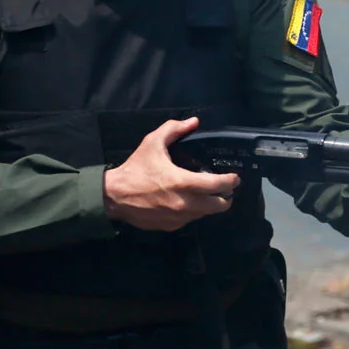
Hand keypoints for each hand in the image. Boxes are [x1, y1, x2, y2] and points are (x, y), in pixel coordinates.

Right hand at [103, 117, 241, 231]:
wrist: (114, 197)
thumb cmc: (135, 170)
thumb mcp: (152, 143)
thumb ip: (173, 130)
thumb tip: (193, 122)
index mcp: (184, 182)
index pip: (218, 185)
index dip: (231, 181)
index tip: (235, 177)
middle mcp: (185, 203)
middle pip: (220, 206)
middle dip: (226, 196)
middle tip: (225, 188)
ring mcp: (179, 218)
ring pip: (206, 214)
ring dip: (210, 205)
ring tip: (207, 194)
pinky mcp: (171, 226)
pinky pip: (191, 220)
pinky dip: (194, 212)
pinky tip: (188, 202)